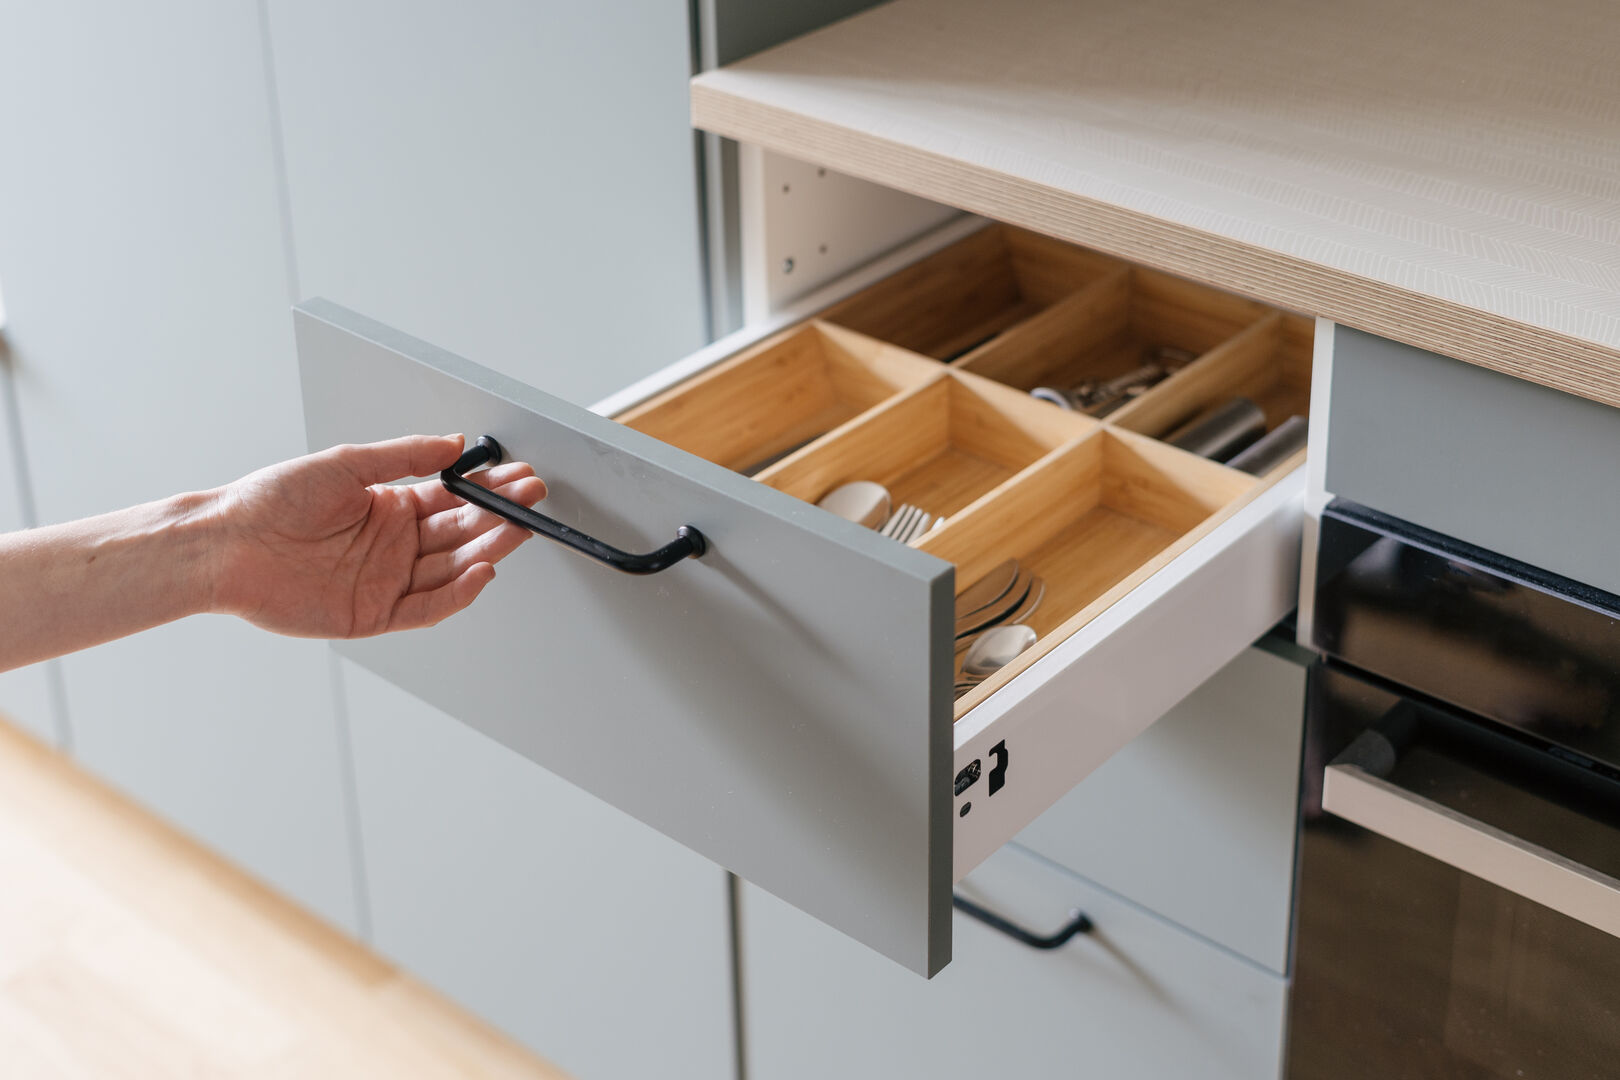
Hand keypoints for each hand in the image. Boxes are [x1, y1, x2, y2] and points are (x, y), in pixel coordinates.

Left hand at [208, 434, 544, 637]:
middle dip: (500, 516)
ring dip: (487, 550)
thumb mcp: (346, 464)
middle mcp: (393, 546)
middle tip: (531, 501)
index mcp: (388, 508)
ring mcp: (386, 581)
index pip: (453, 500)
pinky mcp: (373, 615)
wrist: (227, 544)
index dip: (489, 492)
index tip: (520, 479)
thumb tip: (453, 444)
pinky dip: (457, 593)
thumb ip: (405, 457)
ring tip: (515, 531)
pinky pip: (427, 607)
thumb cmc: (272, 500)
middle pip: (461, 534)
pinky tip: (480, 572)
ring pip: (452, 569)